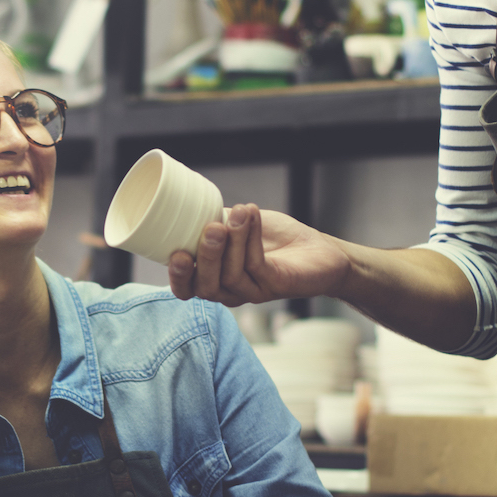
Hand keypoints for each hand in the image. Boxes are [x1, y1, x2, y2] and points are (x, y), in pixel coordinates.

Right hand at [167, 204, 349, 306]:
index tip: (177, 254)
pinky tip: (251, 214)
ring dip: (234, 240)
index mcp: (216, 279)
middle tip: (213, 229)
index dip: (178, 277)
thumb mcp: (239, 227)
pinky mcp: (277, 285)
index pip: (188, 289)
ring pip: (231, 275)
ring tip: (240, 212)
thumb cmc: (278, 241)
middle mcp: (232, 290)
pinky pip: (257, 265)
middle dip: (206, 257)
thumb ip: (214, 222)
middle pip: (207, 287)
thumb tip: (190, 206)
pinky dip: (252, 237)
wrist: (319, 251)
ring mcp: (254, 290)